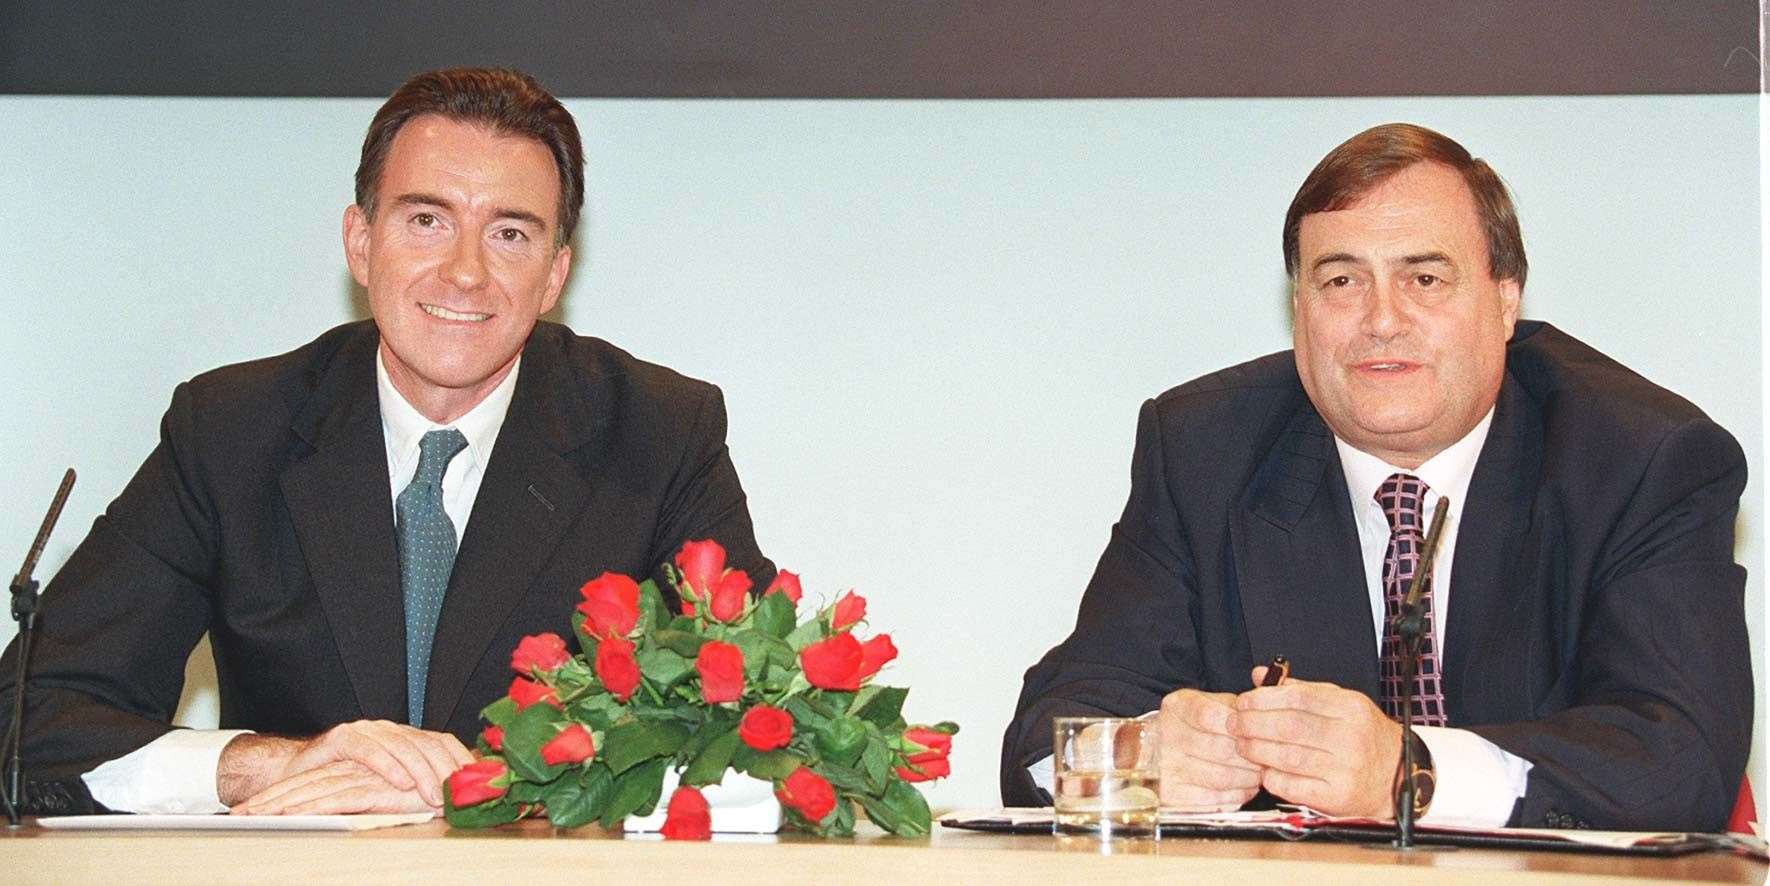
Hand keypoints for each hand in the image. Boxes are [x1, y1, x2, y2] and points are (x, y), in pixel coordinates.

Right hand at [217, 720, 473, 808]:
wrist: (298, 773)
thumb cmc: (346, 781)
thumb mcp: (387, 781)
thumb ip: (417, 783)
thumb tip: (456, 799)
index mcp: (405, 736)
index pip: (443, 742)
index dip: (461, 760)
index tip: (477, 783)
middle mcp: (389, 729)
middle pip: (427, 744)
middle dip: (445, 770)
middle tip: (456, 795)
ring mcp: (366, 731)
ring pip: (402, 746)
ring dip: (421, 772)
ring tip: (433, 794)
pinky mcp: (343, 739)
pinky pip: (369, 750)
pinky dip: (388, 766)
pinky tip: (400, 782)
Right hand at [1154, 687, 1263, 809]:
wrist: (1163, 748)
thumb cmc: (1196, 725)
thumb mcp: (1211, 703)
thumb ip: (1234, 708)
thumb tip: (1260, 724)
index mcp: (1177, 708)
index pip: (1210, 715)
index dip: (1239, 727)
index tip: (1254, 732)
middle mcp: (1167, 737)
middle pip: (1221, 749)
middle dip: (1251, 756)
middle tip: (1265, 757)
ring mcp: (1168, 768)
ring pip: (1222, 777)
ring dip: (1249, 777)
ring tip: (1257, 772)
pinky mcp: (1174, 796)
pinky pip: (1216, 799)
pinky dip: (1238, 794)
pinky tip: (1244, 786)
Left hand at [1228, 669, 1400, 816]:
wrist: (1400, 775)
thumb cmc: (1364, 737)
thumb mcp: (1340, 704)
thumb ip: (1299, 689)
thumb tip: (1260, 675)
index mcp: (1350, 709)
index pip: (1298, 698)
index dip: (1264, 699)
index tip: (1243, 702)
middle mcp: (1350, 738)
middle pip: (1289, 727)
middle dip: (1253, 724)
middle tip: (1235, 724)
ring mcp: (1345, 769)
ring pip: (1288, 757)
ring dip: (1257, 750)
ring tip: (1242, 745)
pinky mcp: (1337, 797)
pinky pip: (1294, 786)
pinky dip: (1272, 777)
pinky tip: (1264, 770)